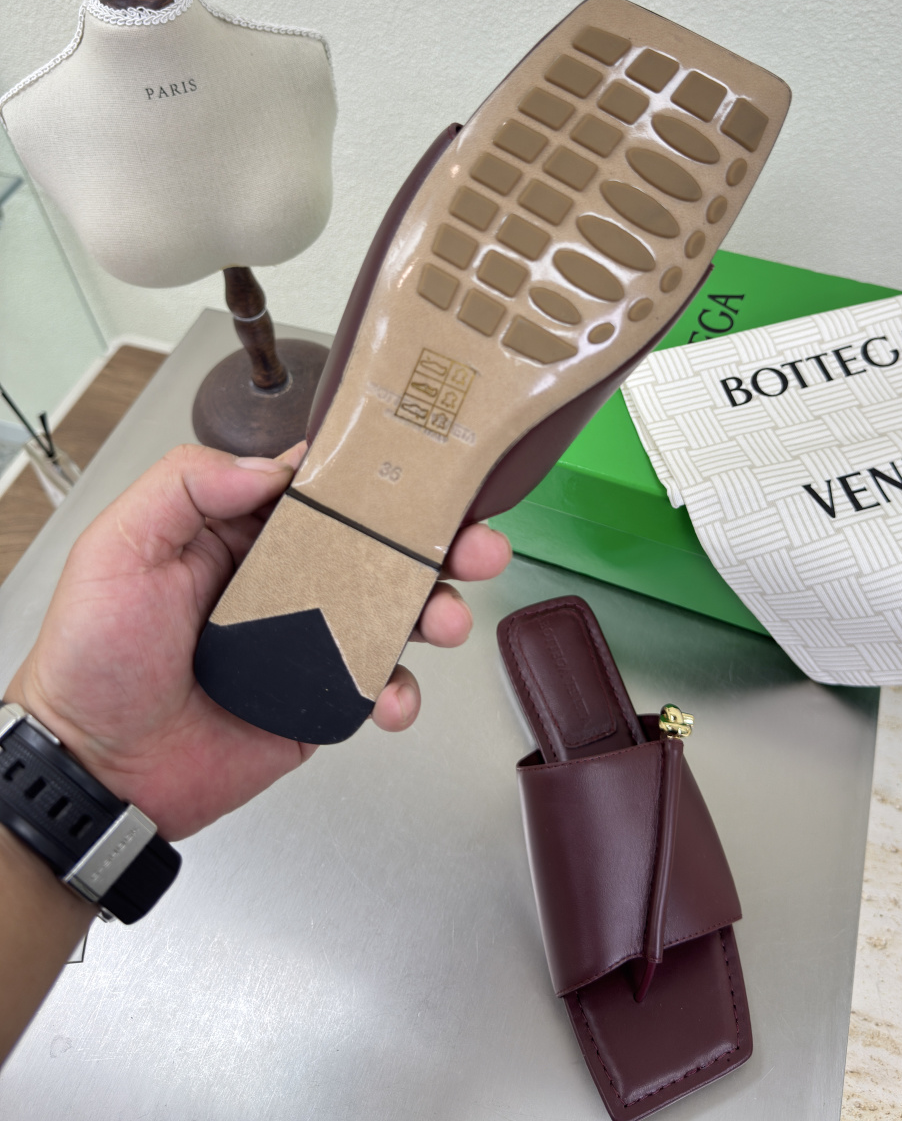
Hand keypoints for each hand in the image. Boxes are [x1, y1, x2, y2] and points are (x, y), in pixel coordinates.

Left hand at [3, 443, 510, 840]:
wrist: (98, 771)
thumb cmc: (93, 659)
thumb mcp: (119, 549)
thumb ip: (186, 487)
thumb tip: (270, 464)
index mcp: (243, 533)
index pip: (323, 490)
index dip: (379, 478)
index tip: (427, 469)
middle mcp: (286, 579)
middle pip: (379, 548)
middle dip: (438, 542)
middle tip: (474, 546)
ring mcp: (309, 641)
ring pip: (395, 613)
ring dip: (437, 610)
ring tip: (445, 621)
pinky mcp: (321, 700)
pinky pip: (379, 686)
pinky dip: (402, 691)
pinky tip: (393, 698)